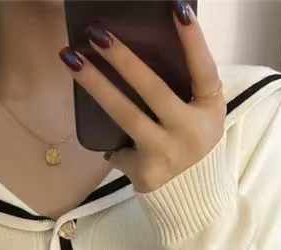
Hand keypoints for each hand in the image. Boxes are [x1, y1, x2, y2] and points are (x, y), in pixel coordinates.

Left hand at [58, 0, 225, 193]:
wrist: (194, 199)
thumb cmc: (191, 142)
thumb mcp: (199, 114)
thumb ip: (182, 88)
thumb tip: (133, 51)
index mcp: (209, 108)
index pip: (204, 70)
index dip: (193, 41)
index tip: (177, 8)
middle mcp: (191, 131)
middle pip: (154, 90)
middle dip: (123, 59)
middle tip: (97, 34)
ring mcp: (167, 153)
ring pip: (126, 116)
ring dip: (96, 85)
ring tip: (71, 59)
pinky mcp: (146, 172)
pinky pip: (118, 146)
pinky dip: (109, 139)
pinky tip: (97, 128)